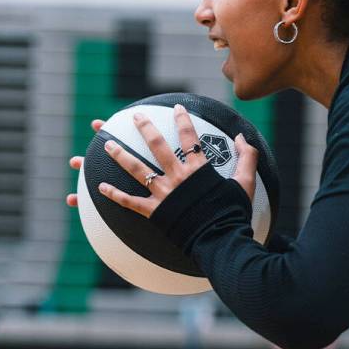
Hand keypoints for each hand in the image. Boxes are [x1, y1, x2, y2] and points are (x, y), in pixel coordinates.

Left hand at [66, 105, 257, 216]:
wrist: (220, 239)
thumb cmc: (233, 213)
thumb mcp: (246, 183)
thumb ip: (247, 158)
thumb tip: (243, 137)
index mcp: (198, 169)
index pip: (189, 137)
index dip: (183, 121)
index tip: (177, 108)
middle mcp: (177, 177)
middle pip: (157, 146)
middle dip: (145, 127)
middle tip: (135, 116)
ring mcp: (164, 194)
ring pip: (138, 169)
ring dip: (121, 155)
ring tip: (107, 144)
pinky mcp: (155, 212)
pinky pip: (130, 202)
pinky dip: (115, 194)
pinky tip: (100, 187)